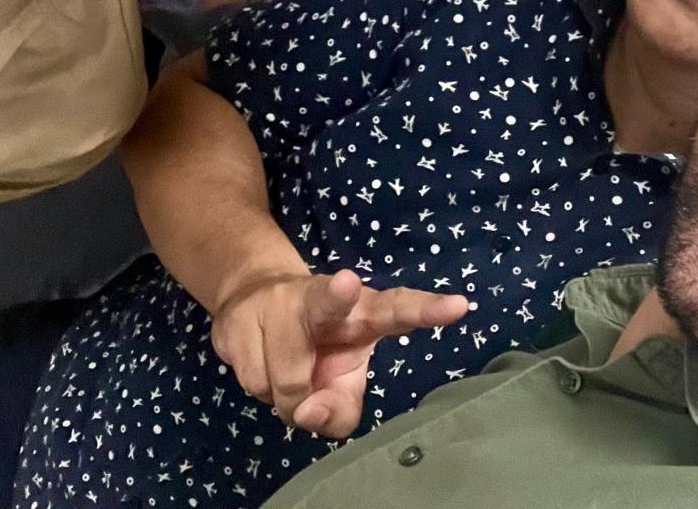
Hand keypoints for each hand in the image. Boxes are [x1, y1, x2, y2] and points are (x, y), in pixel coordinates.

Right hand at [211, 268, 467, 434]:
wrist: (251, 304)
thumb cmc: (314, 348)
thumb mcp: (338, 384)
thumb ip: (340, 410)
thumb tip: (307, 412)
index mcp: (363, 312)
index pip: (400, 308)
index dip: (428, 311)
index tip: (460, 306)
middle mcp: (322, 299)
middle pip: (329, 301)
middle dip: (336, 296)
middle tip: (346, 284)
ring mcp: (277, 303)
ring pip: (285, 380)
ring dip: (284, 395)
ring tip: (288, 372)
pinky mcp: (238, 318)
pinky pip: (253, 383)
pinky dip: (260, 390)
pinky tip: (261, 360)